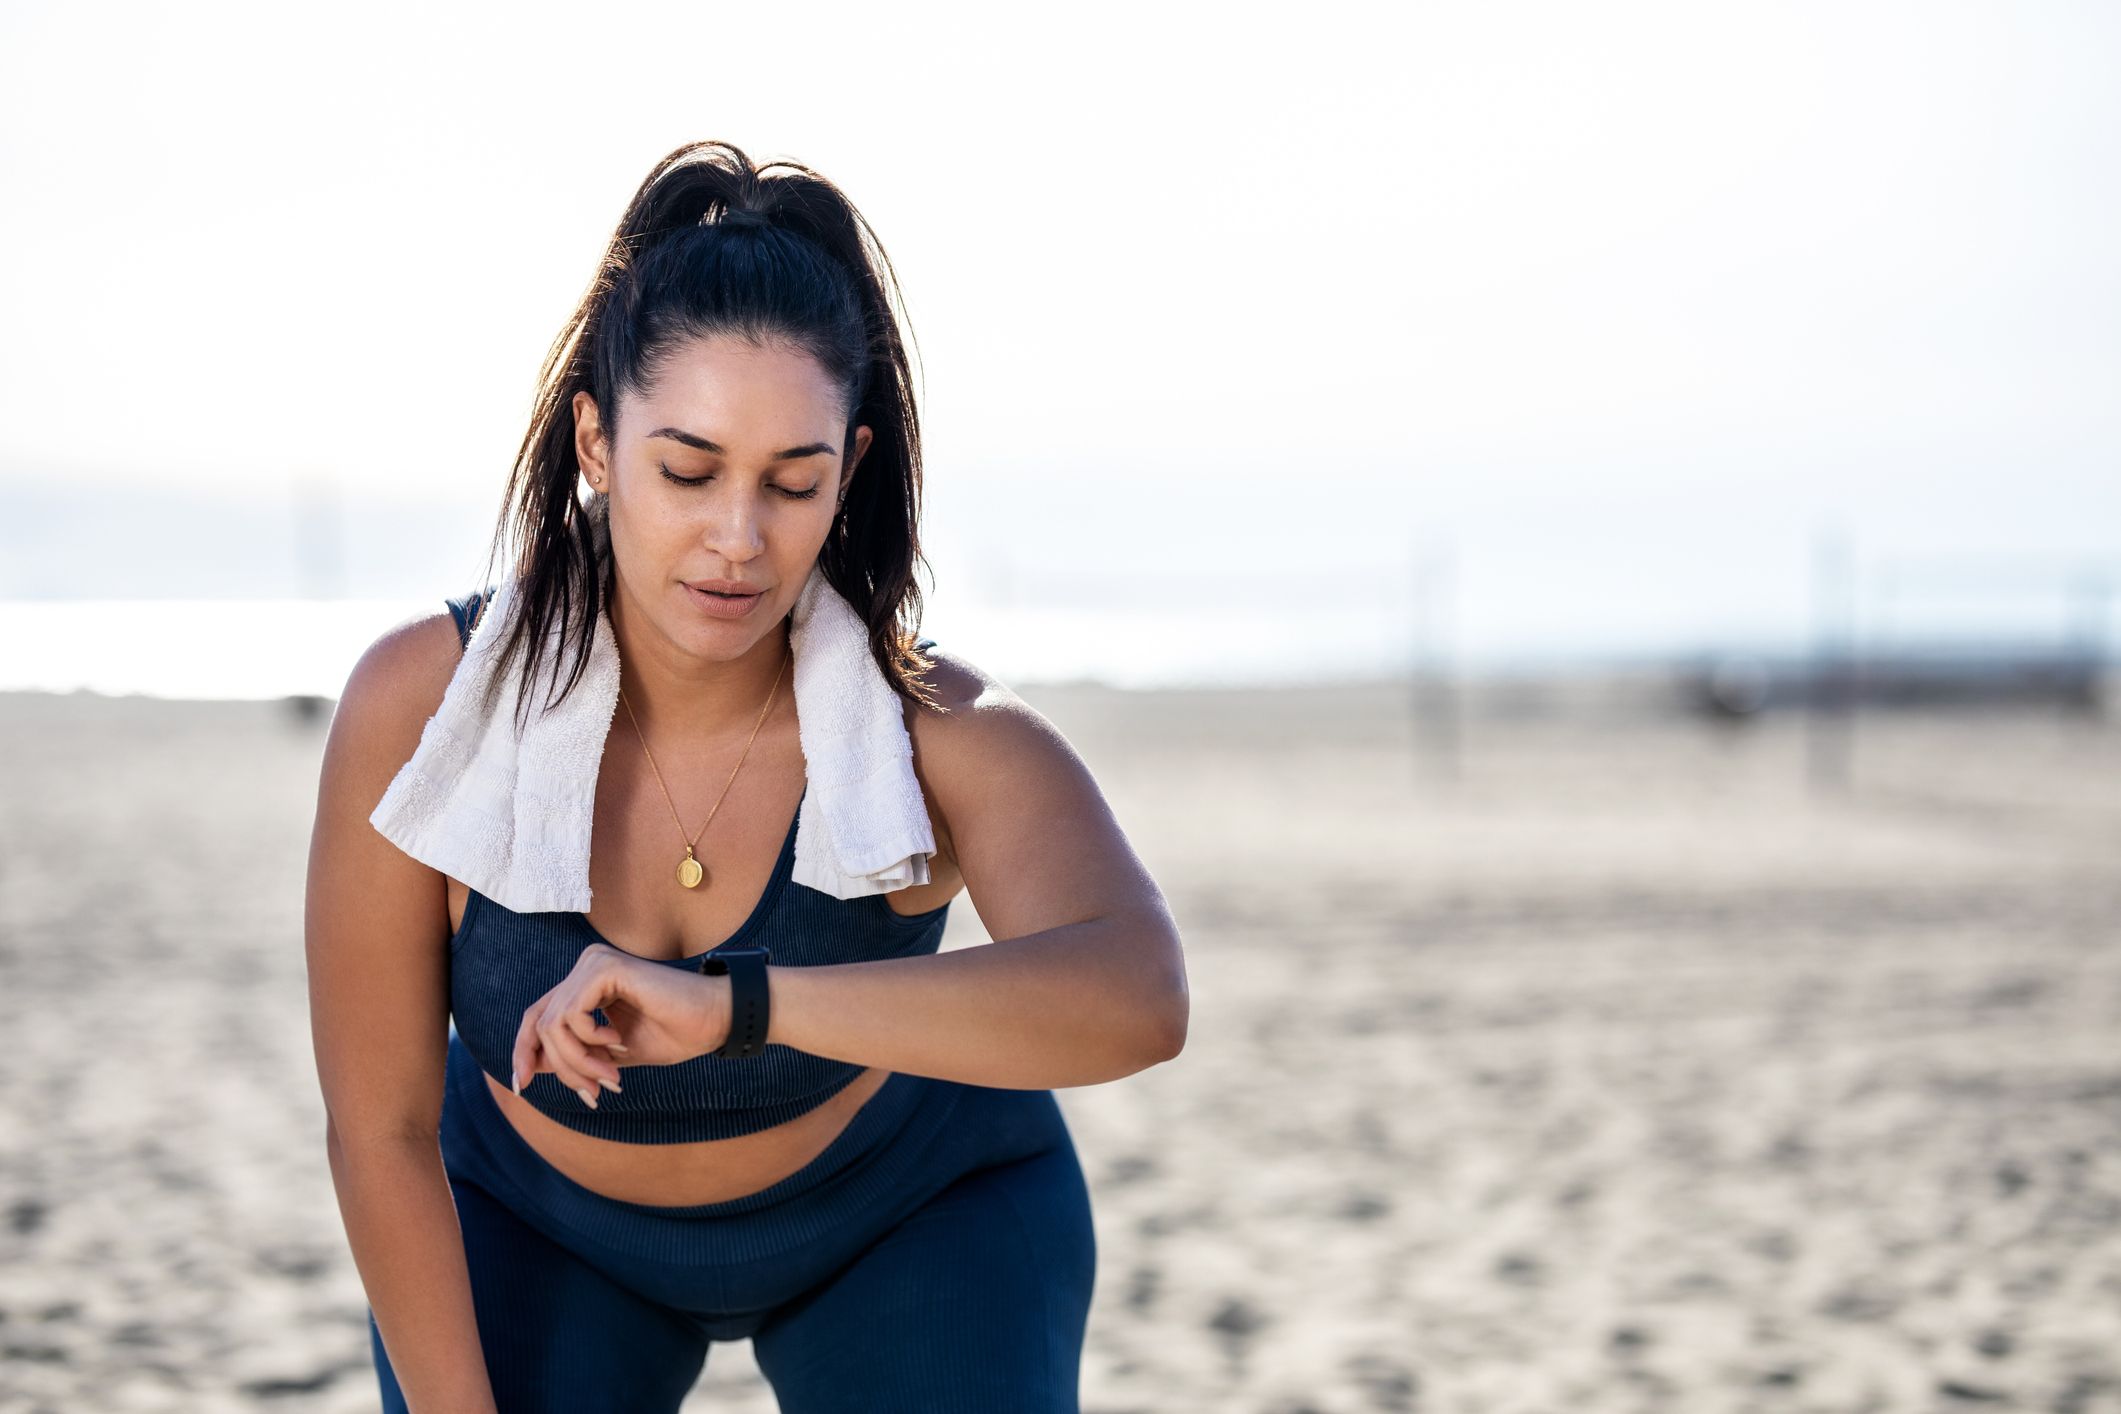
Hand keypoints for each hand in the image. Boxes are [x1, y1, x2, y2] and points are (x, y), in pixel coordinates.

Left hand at [509, 944, 730, 1108]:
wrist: (715, 1021)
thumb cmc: (675, 1034)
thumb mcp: (612, 1054)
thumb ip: (577, 1054)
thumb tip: (532, 1067)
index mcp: (587, 983)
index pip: (536, 1015)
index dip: (523, 1051)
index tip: (521, 1087)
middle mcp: (586, 966)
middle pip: (540, 1024)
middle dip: (560, 1068)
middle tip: (593, 1094)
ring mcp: (594, 963)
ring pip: (552, 1023)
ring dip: (577, 1062)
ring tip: (610, 1078)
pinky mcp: (605, 968)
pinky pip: (571, 1015)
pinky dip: (589, 1042)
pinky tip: (619, 1046)